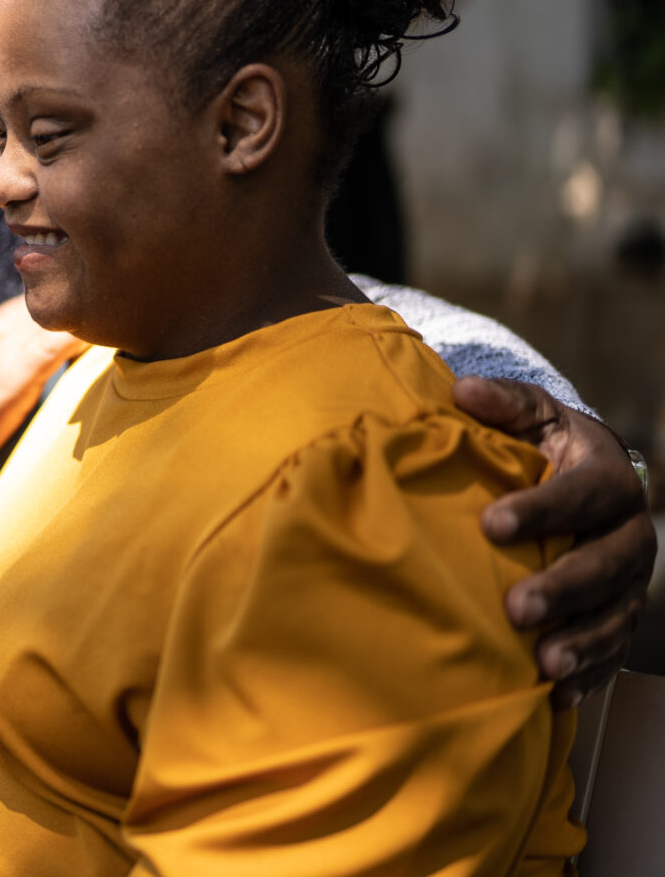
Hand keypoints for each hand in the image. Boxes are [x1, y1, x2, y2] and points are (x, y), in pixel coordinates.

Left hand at [457, 376, 656, 708]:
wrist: (581, 476)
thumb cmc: (542, 444)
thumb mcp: (530, 415)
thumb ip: (503, 404)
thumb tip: (461, 391)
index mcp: (609, 478)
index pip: (584, 493)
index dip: (543, 509)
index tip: (491, 524)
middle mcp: (629, 532)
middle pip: (609, 564)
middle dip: (564, 587)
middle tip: (516, 608)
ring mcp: (629, 580)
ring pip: (616, 615)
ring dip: (582, 641)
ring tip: (543, 664)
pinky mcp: (619, 615)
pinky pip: (612, 650)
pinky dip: (589, 675)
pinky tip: (557, 699)